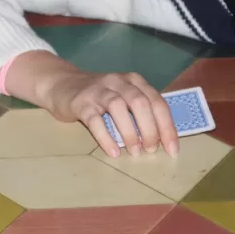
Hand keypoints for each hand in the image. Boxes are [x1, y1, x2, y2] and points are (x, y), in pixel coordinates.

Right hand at [37, 65, 177, 158]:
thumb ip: (141, 112)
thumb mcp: (123, 97)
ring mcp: (98, 90)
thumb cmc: (100, 97)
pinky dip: (106, 137)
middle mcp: (118, 82)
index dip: (166, 126)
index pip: (157, 101)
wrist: (62, 84)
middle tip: (152, 150)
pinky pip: (94, 119)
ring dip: (130, 132)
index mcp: (134, 81)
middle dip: (150, 128)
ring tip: (135, 152)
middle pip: (140, 102)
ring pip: (118, 107)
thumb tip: (162, 139)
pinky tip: (113, 152)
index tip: (172, 149)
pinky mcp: (80, 102)